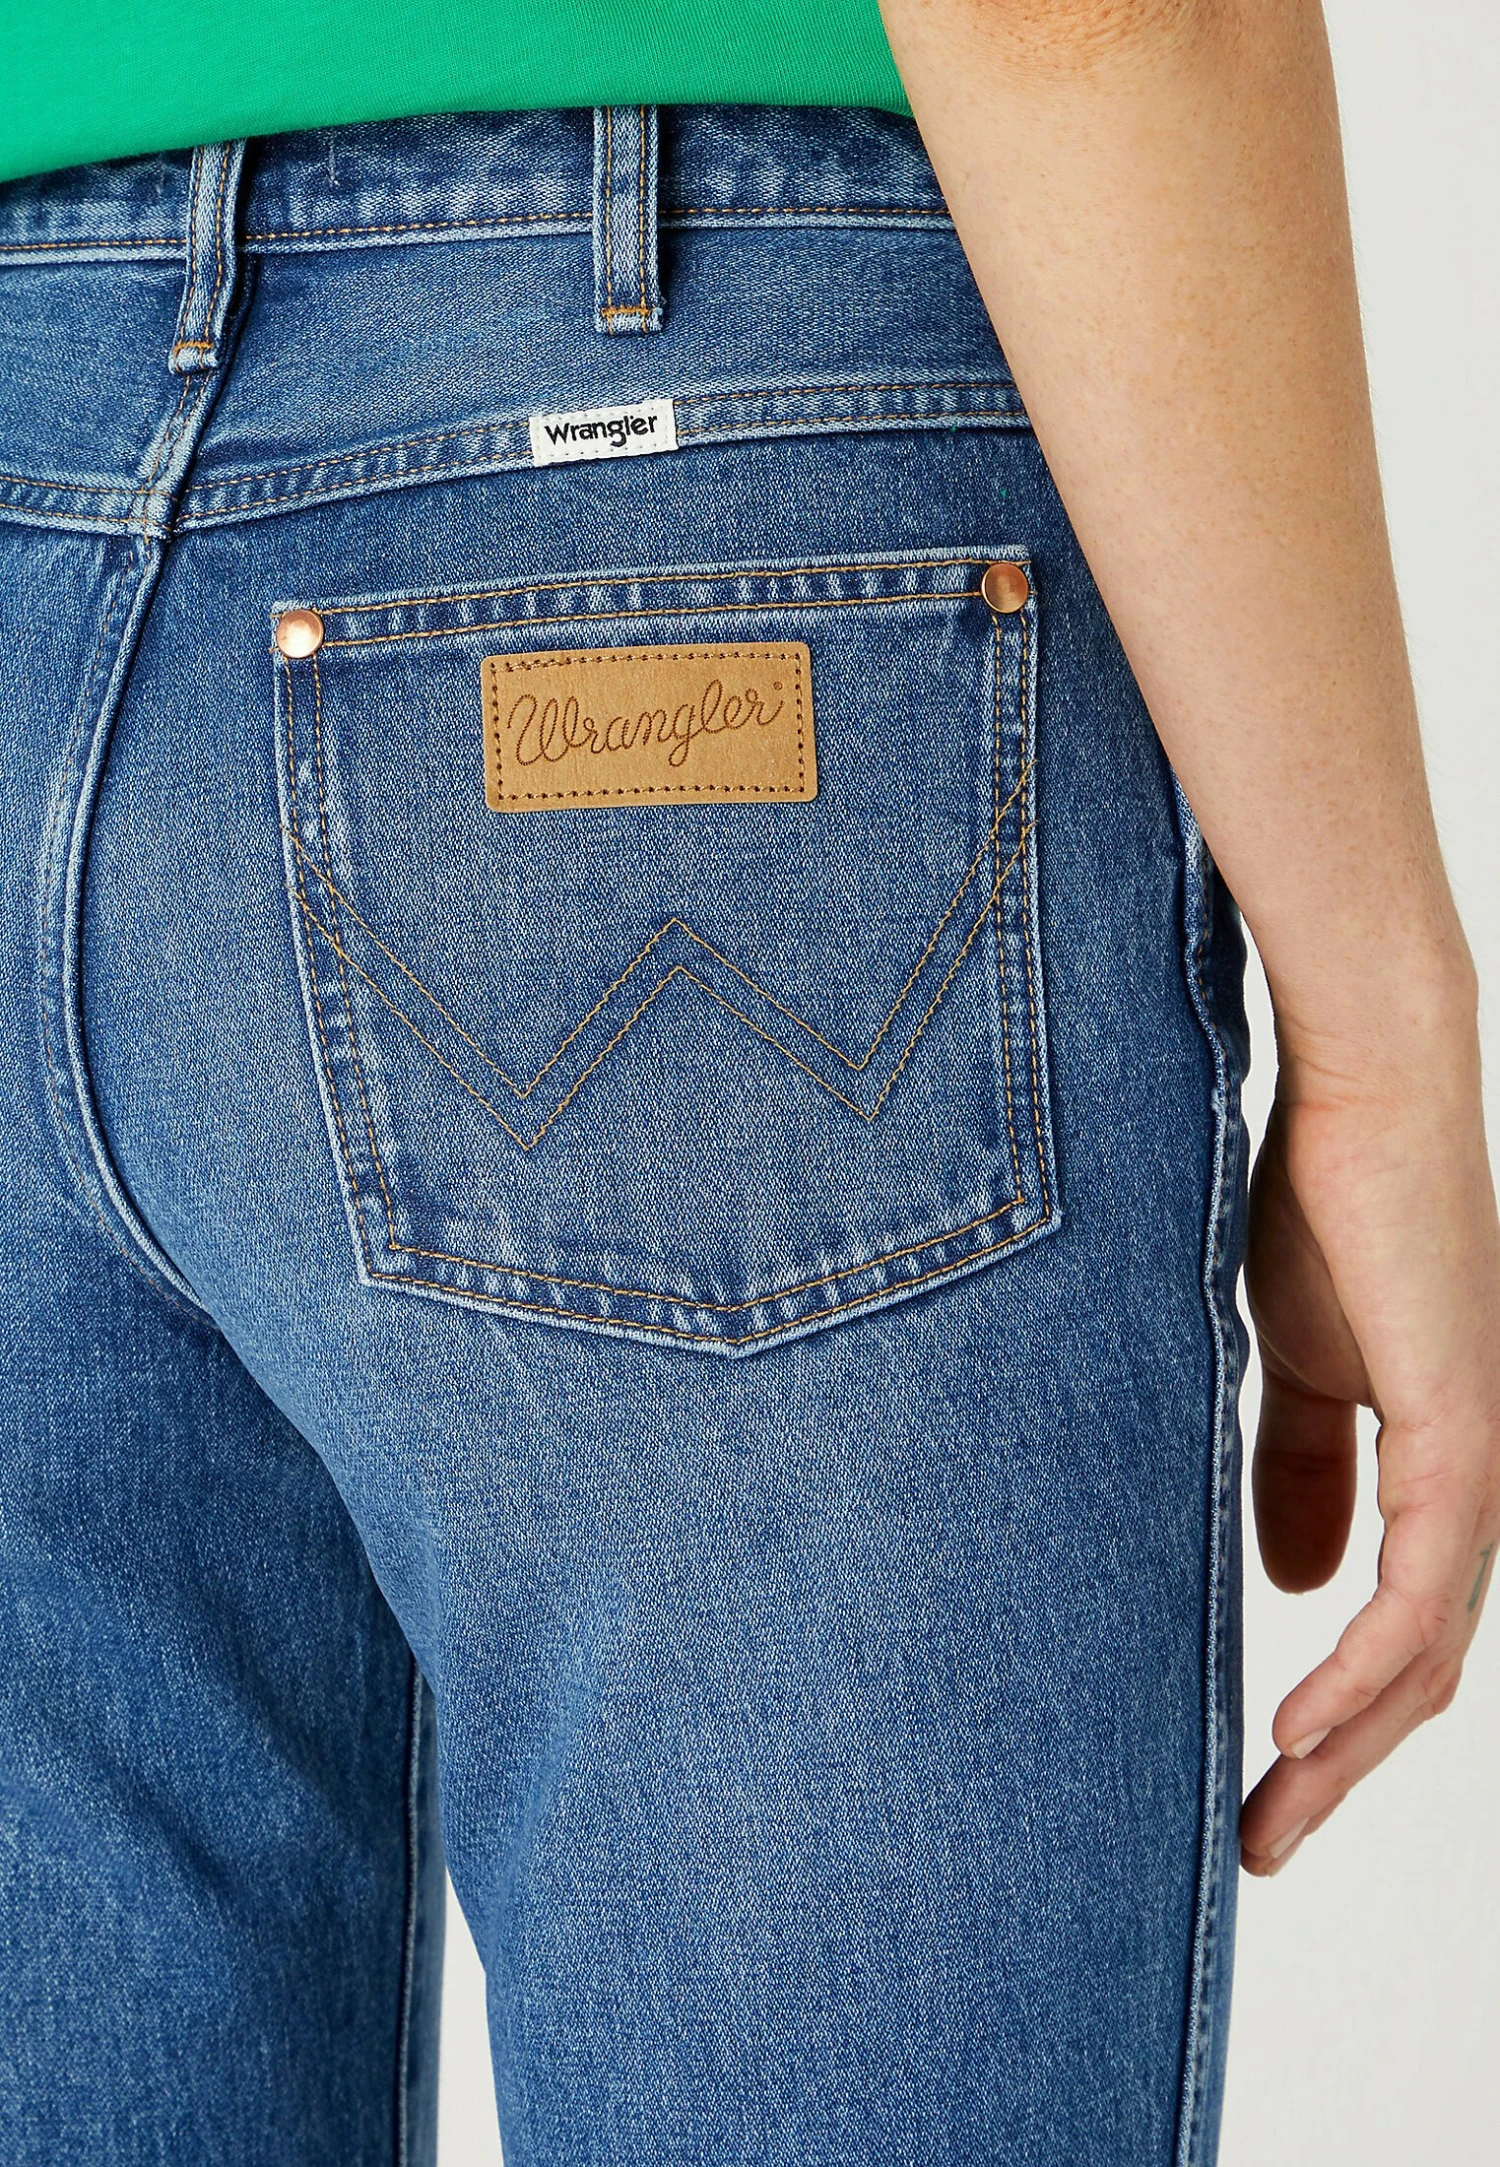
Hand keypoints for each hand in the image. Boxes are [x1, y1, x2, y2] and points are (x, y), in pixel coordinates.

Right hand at [1239, 1014, 1499, 1873]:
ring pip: (1429, 1653)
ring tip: (1272, 1812)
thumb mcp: (1294, 1366)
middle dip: (1341, 1768)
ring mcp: (1482, 1460)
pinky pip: (1421, 1588)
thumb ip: (1301, 1472)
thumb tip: (1290, 1582)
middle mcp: (1478, 1481)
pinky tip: (1303, 1722)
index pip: (1401, 1629)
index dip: (1339, 1716)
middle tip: (1262, 1840)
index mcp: (1439, 1465)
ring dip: (1347, 1746)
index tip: (1259, 1777)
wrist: (1364, 1093)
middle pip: (1421, 1670)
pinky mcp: (1464, 1433)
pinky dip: (1362, 1667)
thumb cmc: (1327, 1205)